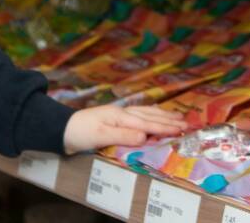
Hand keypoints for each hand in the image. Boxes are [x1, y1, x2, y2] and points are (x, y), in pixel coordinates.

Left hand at [62, 104, 188, 154]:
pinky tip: (153, 115)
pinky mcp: (115, 119)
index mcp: (120, 117)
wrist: (62, 129)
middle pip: (150, 116)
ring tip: (177, 117)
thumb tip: (145, 136)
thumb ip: (123, 136)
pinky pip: (139, 115)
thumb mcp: (101, 136)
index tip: (182, 129)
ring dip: (162, 116)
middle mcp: (122, 113)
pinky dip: (150, 115)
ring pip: (146, 114)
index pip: (148, 123)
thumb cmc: (80, 133)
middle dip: (169, 120)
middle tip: (187, 123)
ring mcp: (119, 114)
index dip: (166, 127)